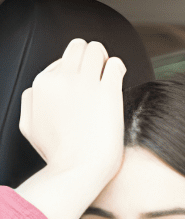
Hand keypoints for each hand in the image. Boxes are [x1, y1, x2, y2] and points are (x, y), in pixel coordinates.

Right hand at [19, 38, 125, 188]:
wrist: (79, 171)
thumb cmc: (60, 156)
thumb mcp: (29, 127)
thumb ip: (31, 103)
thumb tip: (38, 91)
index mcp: (42, 85)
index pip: (61, 61)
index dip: (76, 71)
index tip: (84, 83)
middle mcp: (61, 80)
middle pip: (78, 47)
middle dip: (90, 56)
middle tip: (99, 72)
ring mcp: (85, 84)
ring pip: (96, 49)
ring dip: (105, 59)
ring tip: (110, 74)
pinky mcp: (108, 92)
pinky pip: (115, 64)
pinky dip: (119, 67)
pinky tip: (120, 77)